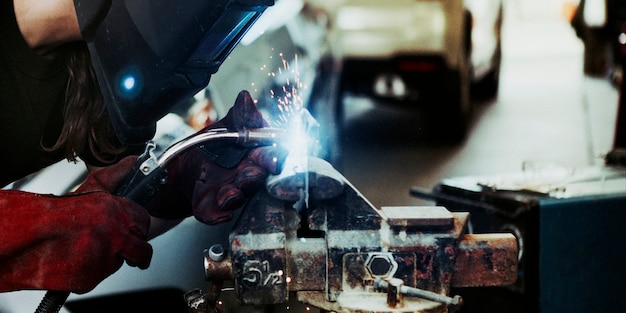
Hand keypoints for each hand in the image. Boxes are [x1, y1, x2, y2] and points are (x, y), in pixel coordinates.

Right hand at [0, 158, 151, 293]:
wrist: (26, 234)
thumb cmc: (57, 211)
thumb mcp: (90, 187)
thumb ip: (115, 175)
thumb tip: (133, 162)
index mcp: (118, 212)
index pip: (144, 222)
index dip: (137, 225)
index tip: (133, 227)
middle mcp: (116, 235)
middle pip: (141, 249)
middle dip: (134, 248)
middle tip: (120, 245)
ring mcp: (105, 258)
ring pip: (120, 262)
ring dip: (110, 257)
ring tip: (88, 246)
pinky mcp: (92, 277)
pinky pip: (101, 276)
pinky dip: (92, 270)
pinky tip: (79, 257)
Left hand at [148, 90, 287, 223]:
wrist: (185, 166)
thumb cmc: (215, 146)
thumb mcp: (226, 125)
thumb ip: (240, 115)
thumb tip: (246, 98)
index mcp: (256, 156)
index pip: (271, 157)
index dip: (274, 159)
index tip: (275, 160)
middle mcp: (248, 177)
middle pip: (256, 181)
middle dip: (253, 178)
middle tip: (249, 175)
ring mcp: (232, 193)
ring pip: (238, 198)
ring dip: (233, 197)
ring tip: (227, 194)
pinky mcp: (214, 208)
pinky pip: (216, 214)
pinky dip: (216, 215)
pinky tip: (217, 213)